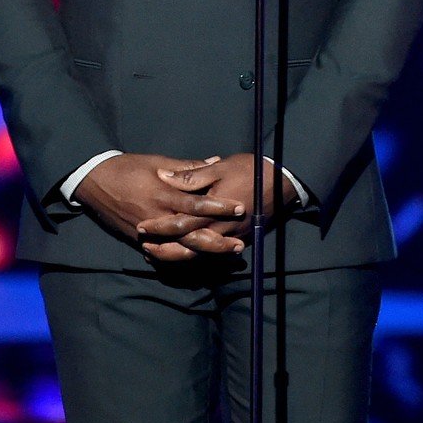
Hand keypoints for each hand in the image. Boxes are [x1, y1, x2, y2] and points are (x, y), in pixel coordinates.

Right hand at [74, 153, 246, 255]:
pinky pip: (162, 251)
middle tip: (238, 244)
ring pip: (179, 247)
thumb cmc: (127, 167)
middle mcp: (157, 216)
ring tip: (224, 253)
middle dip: (216, 240)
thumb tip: (214, 161)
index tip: (239, 207)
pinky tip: (196, 259)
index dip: (219, 206)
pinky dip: (180, 256)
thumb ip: (187, 167)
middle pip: (191, 233)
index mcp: (163, 193)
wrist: (94, 182)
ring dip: (203, 251)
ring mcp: (147, 231)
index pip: (197, 203)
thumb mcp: (157, 161)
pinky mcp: (138, 239)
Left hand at [136, 154, 298, 261]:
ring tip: (157, 253)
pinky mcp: (237, 238)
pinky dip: (196, 254)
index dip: (160, 225)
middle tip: (145, 245)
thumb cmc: (248, 170)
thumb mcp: (218, 168)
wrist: (280, 182)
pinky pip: (213, 252)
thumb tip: (164, 176)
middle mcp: (220, 227)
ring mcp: (230, 236)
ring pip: (199, 253)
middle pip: (187, 244)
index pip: (181, 222)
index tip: (142, 226)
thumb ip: (191, 175)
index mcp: (211, 208)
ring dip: (177, 255)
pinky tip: (183, 252)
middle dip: (165, 246)